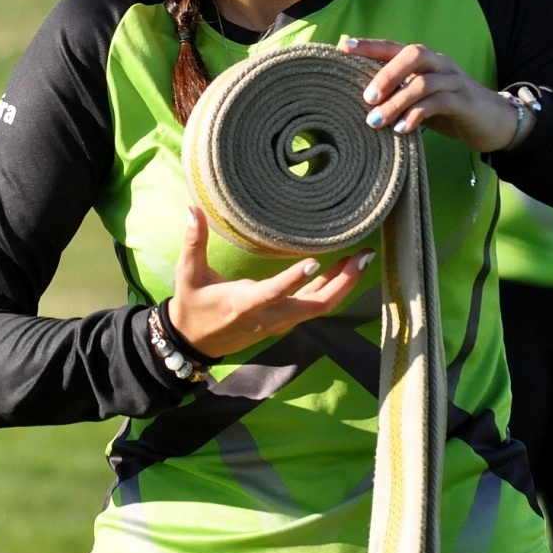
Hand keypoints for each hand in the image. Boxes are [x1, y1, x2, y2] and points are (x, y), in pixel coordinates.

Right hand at [167, 207, 372, 359]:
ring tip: (361, 258)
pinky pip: (314, 307)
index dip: (294, 279)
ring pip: (320, 307)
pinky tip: (344, 270)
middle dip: (342, 283)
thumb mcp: (188, 274)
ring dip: (343, 284)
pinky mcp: (284, 322)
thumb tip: (193, 208)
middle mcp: (268, 318)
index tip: (315, 261)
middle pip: (315, 305)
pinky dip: (332, 289)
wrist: (194, 344)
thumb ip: (194, 242)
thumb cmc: (192, 306)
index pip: (273, 292)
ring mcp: (279, 323)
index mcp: (245, 304)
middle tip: (363, 256)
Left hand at [338, 37, 523, 152]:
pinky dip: (417, 115)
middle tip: (366, 98)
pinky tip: (402, 129)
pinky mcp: (464, 102)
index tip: (343, 47)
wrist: (494, 121)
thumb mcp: (420, 99)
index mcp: (425, 61)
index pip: (393, 47)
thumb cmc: (449, 109)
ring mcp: (454, 81)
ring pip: (423, 83)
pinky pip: (439, 103)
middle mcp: (439, 64)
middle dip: (386, 74)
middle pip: (412, 54)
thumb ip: (397, 94)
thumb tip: (361, 101)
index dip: (369, 45)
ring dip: (397, 102)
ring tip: (376, 122)